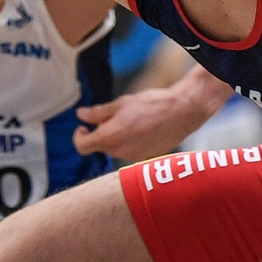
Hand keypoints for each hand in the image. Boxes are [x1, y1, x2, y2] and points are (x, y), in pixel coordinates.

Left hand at [73, 88, 201, 160]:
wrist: (182, 113)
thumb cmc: (152, 104)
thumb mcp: (121, 103)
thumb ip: (98, 113)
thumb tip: (80, 115)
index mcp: (110, 137)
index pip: (82, 147)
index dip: (79, 136)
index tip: (84, 127)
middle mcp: (120, 151)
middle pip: (100, 147)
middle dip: (101, 133)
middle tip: (113, 116)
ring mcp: (133, 157)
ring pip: (114, 149)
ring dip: (115, 137)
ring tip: (131, 120)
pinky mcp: (145, 157)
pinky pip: (129, 151)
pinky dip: (129, 142)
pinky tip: (142, 128)